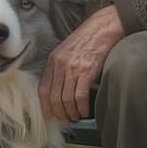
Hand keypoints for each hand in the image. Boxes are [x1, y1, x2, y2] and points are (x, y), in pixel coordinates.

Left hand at [39, 6, 124, 121]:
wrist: (103, 27)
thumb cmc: (88, 39)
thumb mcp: (67, 50)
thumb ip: (60, 66)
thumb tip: (59, 88)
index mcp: (53, 60)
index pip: (43, 89)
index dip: (45, 106)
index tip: (50, 115)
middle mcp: (60, 65)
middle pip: (53, 98)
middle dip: (59, 113)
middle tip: (65, 119)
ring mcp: (73, 69)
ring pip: (66, 100)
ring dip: (71, 113)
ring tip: (76, 116)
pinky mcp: (86, 71)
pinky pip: (80, 96)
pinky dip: (81, 107)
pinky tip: (85, 111)